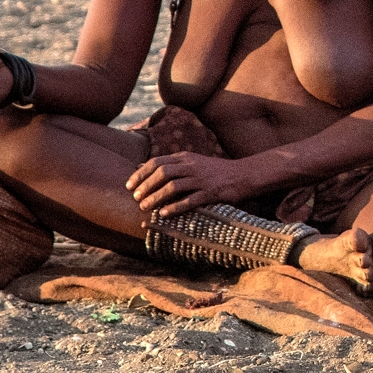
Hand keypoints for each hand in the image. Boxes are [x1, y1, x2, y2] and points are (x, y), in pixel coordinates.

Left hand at [126, 152, 257, 216]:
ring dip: (156, 197)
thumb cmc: (213, 171)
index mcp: (185, 157)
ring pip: (174, 186)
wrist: (243, 174)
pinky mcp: (211, 193)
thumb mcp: (191, 161)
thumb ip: (168, 164)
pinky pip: (190, 200)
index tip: (129, 185)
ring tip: (145, 207)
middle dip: (146, 186)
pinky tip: (164, 215)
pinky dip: (175, 207)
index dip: (141, 174)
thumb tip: (140, 165)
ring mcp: (202, 179)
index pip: (157, 162)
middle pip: (163, 173)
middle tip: (135, 198)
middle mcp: (192, 166)